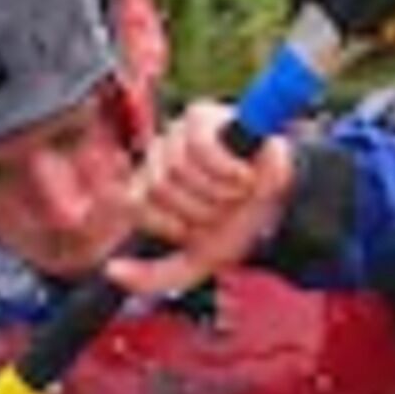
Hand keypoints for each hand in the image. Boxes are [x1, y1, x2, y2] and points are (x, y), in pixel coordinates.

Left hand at [109, 100, 293, 298]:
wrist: (282, 205)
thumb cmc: (237, 226)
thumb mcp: (195, 262)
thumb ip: (153, 277)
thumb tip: (112, 270)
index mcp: (147, 188)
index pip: (135, 206)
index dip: (174, 223)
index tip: (200, 226)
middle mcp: (157, 157)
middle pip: (158, 188)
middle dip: (198, 209)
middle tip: (222, 208)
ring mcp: (175, 134)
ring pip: (177, 169)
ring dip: (216, 190)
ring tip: (235, 190)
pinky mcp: (199, 117)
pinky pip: (200, 148)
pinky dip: (226, 169)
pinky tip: (241, 173)